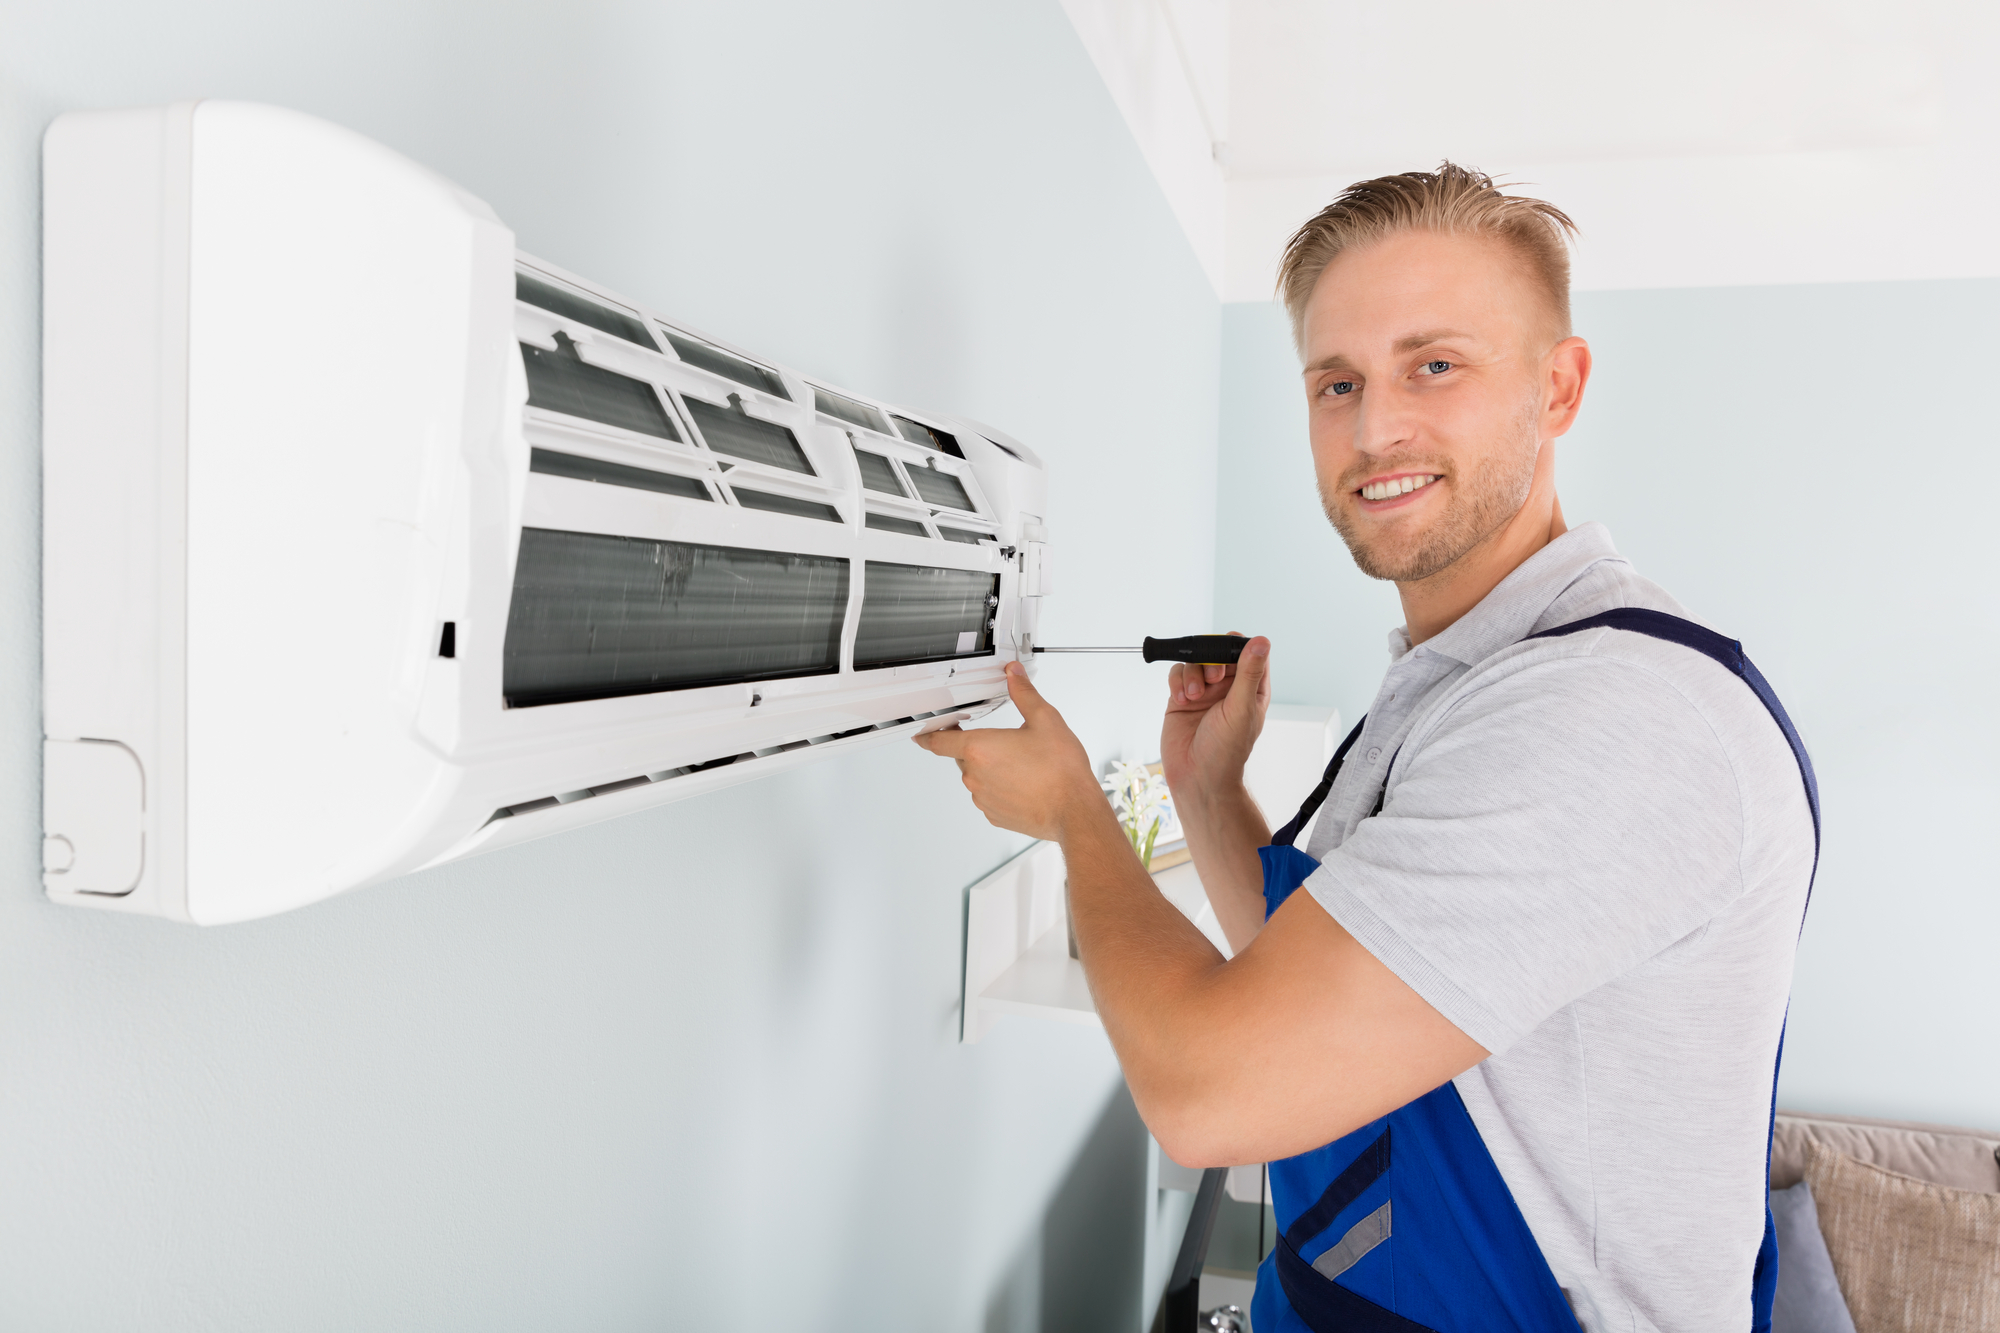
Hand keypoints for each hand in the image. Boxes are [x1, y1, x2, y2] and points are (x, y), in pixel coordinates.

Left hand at [913, 662, 1104, 841]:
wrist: (1074, 811)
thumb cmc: (1060, 771)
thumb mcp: (1045, 719)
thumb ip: (1024, 693)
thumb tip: (1014, 674)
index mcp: (980, 748)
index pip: (939, 741)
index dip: (927, 735)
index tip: (921, 734)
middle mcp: (976, 776)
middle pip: (964, 756)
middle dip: (981, 748)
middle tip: (1008, 743)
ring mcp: (983, 799)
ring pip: (978, 777)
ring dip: (992, 769)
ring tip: (1023, 765)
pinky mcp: (994, 815)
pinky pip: (989, 796)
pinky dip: (1001, 788)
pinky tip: (1024, 783)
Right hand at [1159, 634, 1270, 806]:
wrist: (1197, 777)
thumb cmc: (1226, 751)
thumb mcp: (1241, 708)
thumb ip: (1248, 673)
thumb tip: (1262, 641)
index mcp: (1250, 688)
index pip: (1249, 653)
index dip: (1238, 646)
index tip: (1228, 654)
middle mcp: (1227, 687)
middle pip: (1218, 652)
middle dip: (1211, 660)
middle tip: (1212, 678)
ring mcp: (1203, 692)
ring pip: (1195, 661)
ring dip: (1192, 674)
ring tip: (1194, 697)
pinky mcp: (1181, 697)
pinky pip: (1177, 674)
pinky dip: (1177, 682)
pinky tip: (1181, 700)